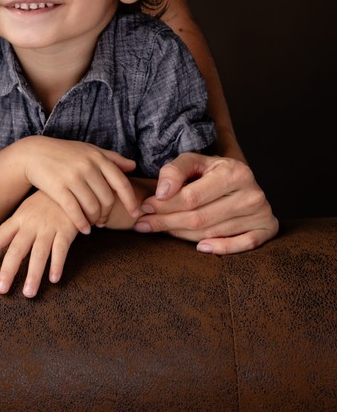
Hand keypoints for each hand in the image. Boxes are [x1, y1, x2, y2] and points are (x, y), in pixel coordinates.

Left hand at [0, 192, 79, 295]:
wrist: (69, 186)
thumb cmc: (43, 202)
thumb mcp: (22, 211)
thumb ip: (6, 228)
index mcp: (18, 220)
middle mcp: (31, 224)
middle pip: (17, 249)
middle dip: (8, 270)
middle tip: (1, 290)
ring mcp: (49, 227)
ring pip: (39, 253)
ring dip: (34, 274)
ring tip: (28, 293)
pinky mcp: (66, 230)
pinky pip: (61, 249)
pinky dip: (57, 264)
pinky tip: (54, 279)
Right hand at [22, 138, 139, 233]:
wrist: (33, 154)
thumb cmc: (64, 153)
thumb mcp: (88, 150)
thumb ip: (111, 158)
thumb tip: (133, 166)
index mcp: (97, 157)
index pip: (121, 183)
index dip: (130, 200)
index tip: (136, 213)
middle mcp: (87, 166)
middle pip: (107, 199)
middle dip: (107, 214)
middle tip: (103, 221)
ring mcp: (72, 177)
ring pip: (92, 207)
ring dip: (95, 220)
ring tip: (93, 224)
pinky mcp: (58, 188)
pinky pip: (75, 211)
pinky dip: (82, 224)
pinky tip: (84, 230)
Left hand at [134, 153, 278, 252]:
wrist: (242, 180)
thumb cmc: (211, 172)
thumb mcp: (194, 162)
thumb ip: (174, 170)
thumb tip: (162, 193)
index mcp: (234, 172)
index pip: (191, 197)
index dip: (164, 205)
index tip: (144, 208)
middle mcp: (252, 193)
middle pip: (200, 217)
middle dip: (167, 222)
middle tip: (143, 225)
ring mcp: (262, 213)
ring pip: (213, 232)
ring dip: (182, 235)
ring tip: (160, 231)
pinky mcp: (267, 229)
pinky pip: (243, 245)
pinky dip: (221, 249)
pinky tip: (200, 248)